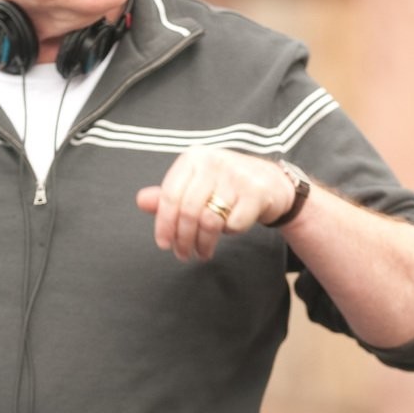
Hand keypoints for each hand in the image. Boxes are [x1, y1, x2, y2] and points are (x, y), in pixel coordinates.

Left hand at [135, 148, 296, 261]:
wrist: (272, 182)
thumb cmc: (227, 186)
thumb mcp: (196, 186)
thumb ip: (170, 195)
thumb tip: (141, 201)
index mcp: (194, 158)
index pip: (170, 195)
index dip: (163, 224)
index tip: (163, 244)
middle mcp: (214, 162)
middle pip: (188, 211)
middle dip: (183, 239)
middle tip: (184, 254)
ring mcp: (236, 175)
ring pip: (209, 220)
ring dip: (203, 243)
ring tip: (203, 251)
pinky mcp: (256, 191)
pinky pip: (233, 224)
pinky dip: (230, 233)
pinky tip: (231, 229)